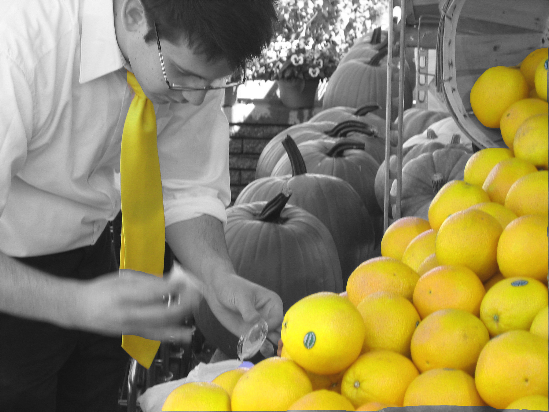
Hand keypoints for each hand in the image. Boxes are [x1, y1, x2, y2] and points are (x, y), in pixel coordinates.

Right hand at [72, 269, 198, 341]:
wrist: (80, 309)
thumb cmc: (103, 289)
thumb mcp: (123, 277)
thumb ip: (148, 280)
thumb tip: (173, 280)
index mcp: (123, 294)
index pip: (153, 292)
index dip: (173, 287)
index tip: (186, 280)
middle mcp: (128, 313)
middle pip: (162, 312)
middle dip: (184, 303)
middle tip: (197, 293)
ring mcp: (130, 327)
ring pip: (162, 326)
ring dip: (182, 317)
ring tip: (196, 307)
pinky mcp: (133, 335)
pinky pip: (156, 336)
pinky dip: (172, 335)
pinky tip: (187, 334)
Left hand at [201, 272, 283, 345]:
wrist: (217, 291)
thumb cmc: (233, 288)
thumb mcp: (241, 297)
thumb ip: (249, 311)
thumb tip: (256, 322)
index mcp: (273, 303)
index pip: (278, 319)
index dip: (271, 326)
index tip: (261, 328)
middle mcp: (270, 315)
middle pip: (279, 331)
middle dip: (277, 341)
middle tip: (272, 348)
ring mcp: (260, 326)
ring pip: (271, 339)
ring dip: (270, 347)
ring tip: (264, 351)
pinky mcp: (250, 333)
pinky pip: (258, 343)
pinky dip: (258, 348)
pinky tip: (253, 351)